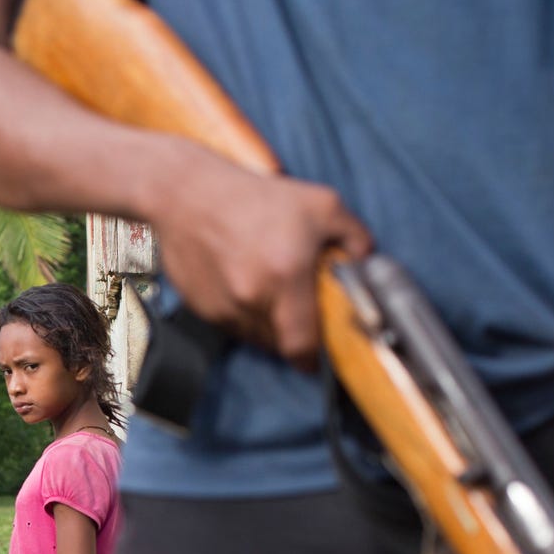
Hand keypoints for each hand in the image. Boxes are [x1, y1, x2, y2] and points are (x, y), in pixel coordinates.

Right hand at [147, 145, 371, 368]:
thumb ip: (355, 235)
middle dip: (291, 335)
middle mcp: (252, 298)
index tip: (316, 360)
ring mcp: (223, 306)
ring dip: (266, 326)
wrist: (185, 193)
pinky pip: (231, 325)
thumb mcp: (320, 203)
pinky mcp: (201, 307)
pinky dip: (241, 315)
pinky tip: (243, 284)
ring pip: (254, 336)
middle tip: (298, 313)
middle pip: (279, 344)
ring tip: (269, 294)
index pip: (301, 344)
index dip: (311, 360)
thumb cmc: (254, 196)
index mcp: (286, 277)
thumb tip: (368, 262)